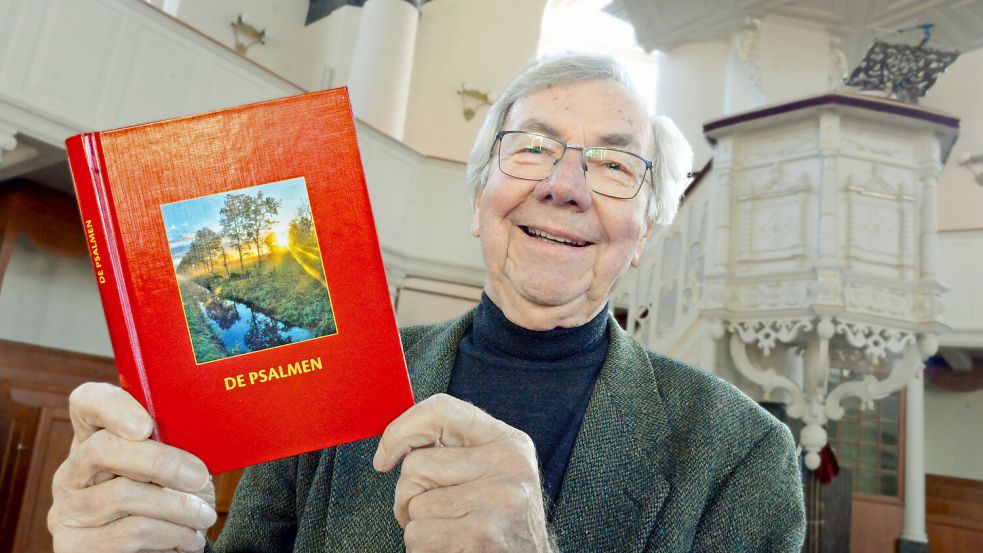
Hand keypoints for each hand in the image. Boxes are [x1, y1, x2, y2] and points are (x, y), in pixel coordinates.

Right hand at [48, 382, 216, 552]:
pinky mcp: (74, 546)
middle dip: (160, 461)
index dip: (111, 406)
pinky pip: (129, 534)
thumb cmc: (169, 500)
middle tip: (200, 477)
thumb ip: (173, 445)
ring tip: (204, 516)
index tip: (146, 425)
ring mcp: (68, 509)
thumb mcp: (170, 469)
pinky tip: (189, 539)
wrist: (156, 552)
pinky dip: (171, 536)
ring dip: (178, 507)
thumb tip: (205, 430)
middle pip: (103, 448)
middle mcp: (73, 471)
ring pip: (123, 495)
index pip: (87, 403)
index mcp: (96, 439)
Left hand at [373, 394, 553, 551]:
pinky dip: (423, 548)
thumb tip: (394, 444)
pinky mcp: (481, 535)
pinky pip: (418, 535)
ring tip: (448, 532)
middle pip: (417, 465)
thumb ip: (455, 451)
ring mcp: (498, 500)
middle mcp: (509, 465)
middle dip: (410, 495)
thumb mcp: (493, 474)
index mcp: (509, 442)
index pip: (442, 410)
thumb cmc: (500, 522)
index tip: (384, 458)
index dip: (400, 430)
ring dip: (418, 526)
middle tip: (433, 513)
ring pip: (414, 505)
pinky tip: (450, 548)